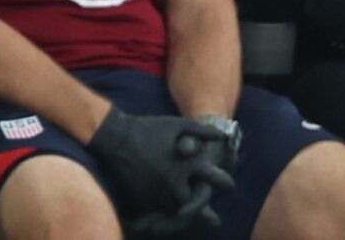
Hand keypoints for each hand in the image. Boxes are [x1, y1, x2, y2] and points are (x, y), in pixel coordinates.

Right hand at [85, 107, 229, 224]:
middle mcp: (172, 182)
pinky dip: (166, 212)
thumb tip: (222, 136)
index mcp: (185, 165)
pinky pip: (158, 211)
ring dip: (185, 212)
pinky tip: (170, 210)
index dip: (225, 184)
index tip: (229, 187)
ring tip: (192, 216)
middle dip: (206, 213)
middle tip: (214, 220)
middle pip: (196, 205)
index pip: (213, 180)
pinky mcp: (142, 198)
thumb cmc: (147, 128)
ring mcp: (156, 192)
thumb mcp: (176, 124)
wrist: (115, 137)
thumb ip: (201, 130)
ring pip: (176, 211)